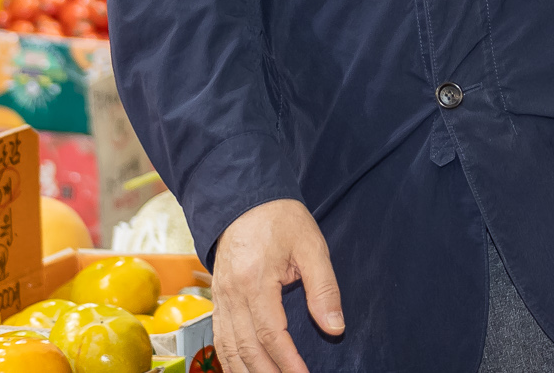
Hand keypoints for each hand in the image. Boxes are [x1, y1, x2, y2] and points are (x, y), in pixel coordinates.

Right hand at [211, 199, 343, 372]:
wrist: (244, 197)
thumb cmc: (280, 218)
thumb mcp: (311, 245)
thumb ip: (324, 288)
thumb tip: (335, 327)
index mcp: (256, 280)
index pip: (272, 333)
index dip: (288, 361)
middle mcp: (232, 293)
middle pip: (247, 348)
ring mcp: (221, 297)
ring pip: (229, 348)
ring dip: (246, 372)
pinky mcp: (218, 297)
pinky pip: (220, 337)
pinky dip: (230, 360)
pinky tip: (243, 371)